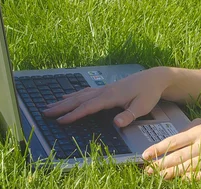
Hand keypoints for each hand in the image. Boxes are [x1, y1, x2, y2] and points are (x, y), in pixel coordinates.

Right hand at [43, 67, 172, 126]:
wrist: (154, 78)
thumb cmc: (149, 93)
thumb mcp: (143, 106)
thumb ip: (129, 115)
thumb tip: (117, 123)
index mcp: (111, 96)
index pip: (89, 107)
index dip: (74, 114)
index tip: (60, 121)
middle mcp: (105, 91)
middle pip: (79, 99)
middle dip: (62, 107)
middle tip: (45, 113)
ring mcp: (104, 88)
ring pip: (80, 95)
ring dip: (64, 101)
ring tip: (50, 106)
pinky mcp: (106, 88)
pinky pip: (86, 92)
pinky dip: (74, 95)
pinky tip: (67, 97)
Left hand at [142, 119, 200, 179]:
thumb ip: (187, 130)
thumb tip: (169, 142)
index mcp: (199, 130)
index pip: (174, 141)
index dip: (158, 149)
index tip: (145, 155)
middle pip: (179, 156)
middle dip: (161, 164)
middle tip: (147, 170)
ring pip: (189, 167)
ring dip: (172, 173)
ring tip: (160, 176)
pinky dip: (191, 179)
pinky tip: (181, 179)